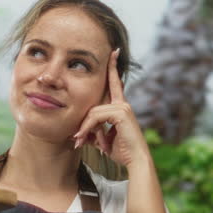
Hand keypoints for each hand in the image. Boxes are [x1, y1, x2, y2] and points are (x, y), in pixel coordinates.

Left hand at [73, 48, 149, 167]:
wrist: (136, 161)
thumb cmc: (122, 152)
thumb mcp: (103, 140)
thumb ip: (92, 132)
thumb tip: (78, 132)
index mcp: (120, 108)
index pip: (115, 84)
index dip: (113, 68)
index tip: (114, 51)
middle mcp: (123, 104)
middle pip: (94, 105)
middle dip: (84, 125)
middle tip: (77, 141)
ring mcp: (123, 107)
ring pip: (93, 112)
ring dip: (84, 130)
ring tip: (80, 144)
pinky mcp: (121, 112)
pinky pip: (96, 116)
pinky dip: (88, 128)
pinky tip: (85, 140)